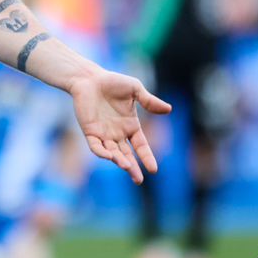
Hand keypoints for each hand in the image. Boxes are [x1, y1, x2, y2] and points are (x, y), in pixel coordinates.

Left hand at [69, 68, 170, 183]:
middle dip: (132, 168)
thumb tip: (169, 109)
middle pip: (127, 155)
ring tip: (126, 166)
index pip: (141, 146)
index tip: (153, 169)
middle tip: (138, 180)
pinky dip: (101, 152)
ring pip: (112, 153)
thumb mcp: (135, 89)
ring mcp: (104, 134)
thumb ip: (149, 101)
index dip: (147, 157)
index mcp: (131, 126)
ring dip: (119, 160)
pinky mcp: (90, 131)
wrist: (89, 78)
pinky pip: (96, 146)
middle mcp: (118, 134)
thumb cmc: (113, 82)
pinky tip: (108, 156)